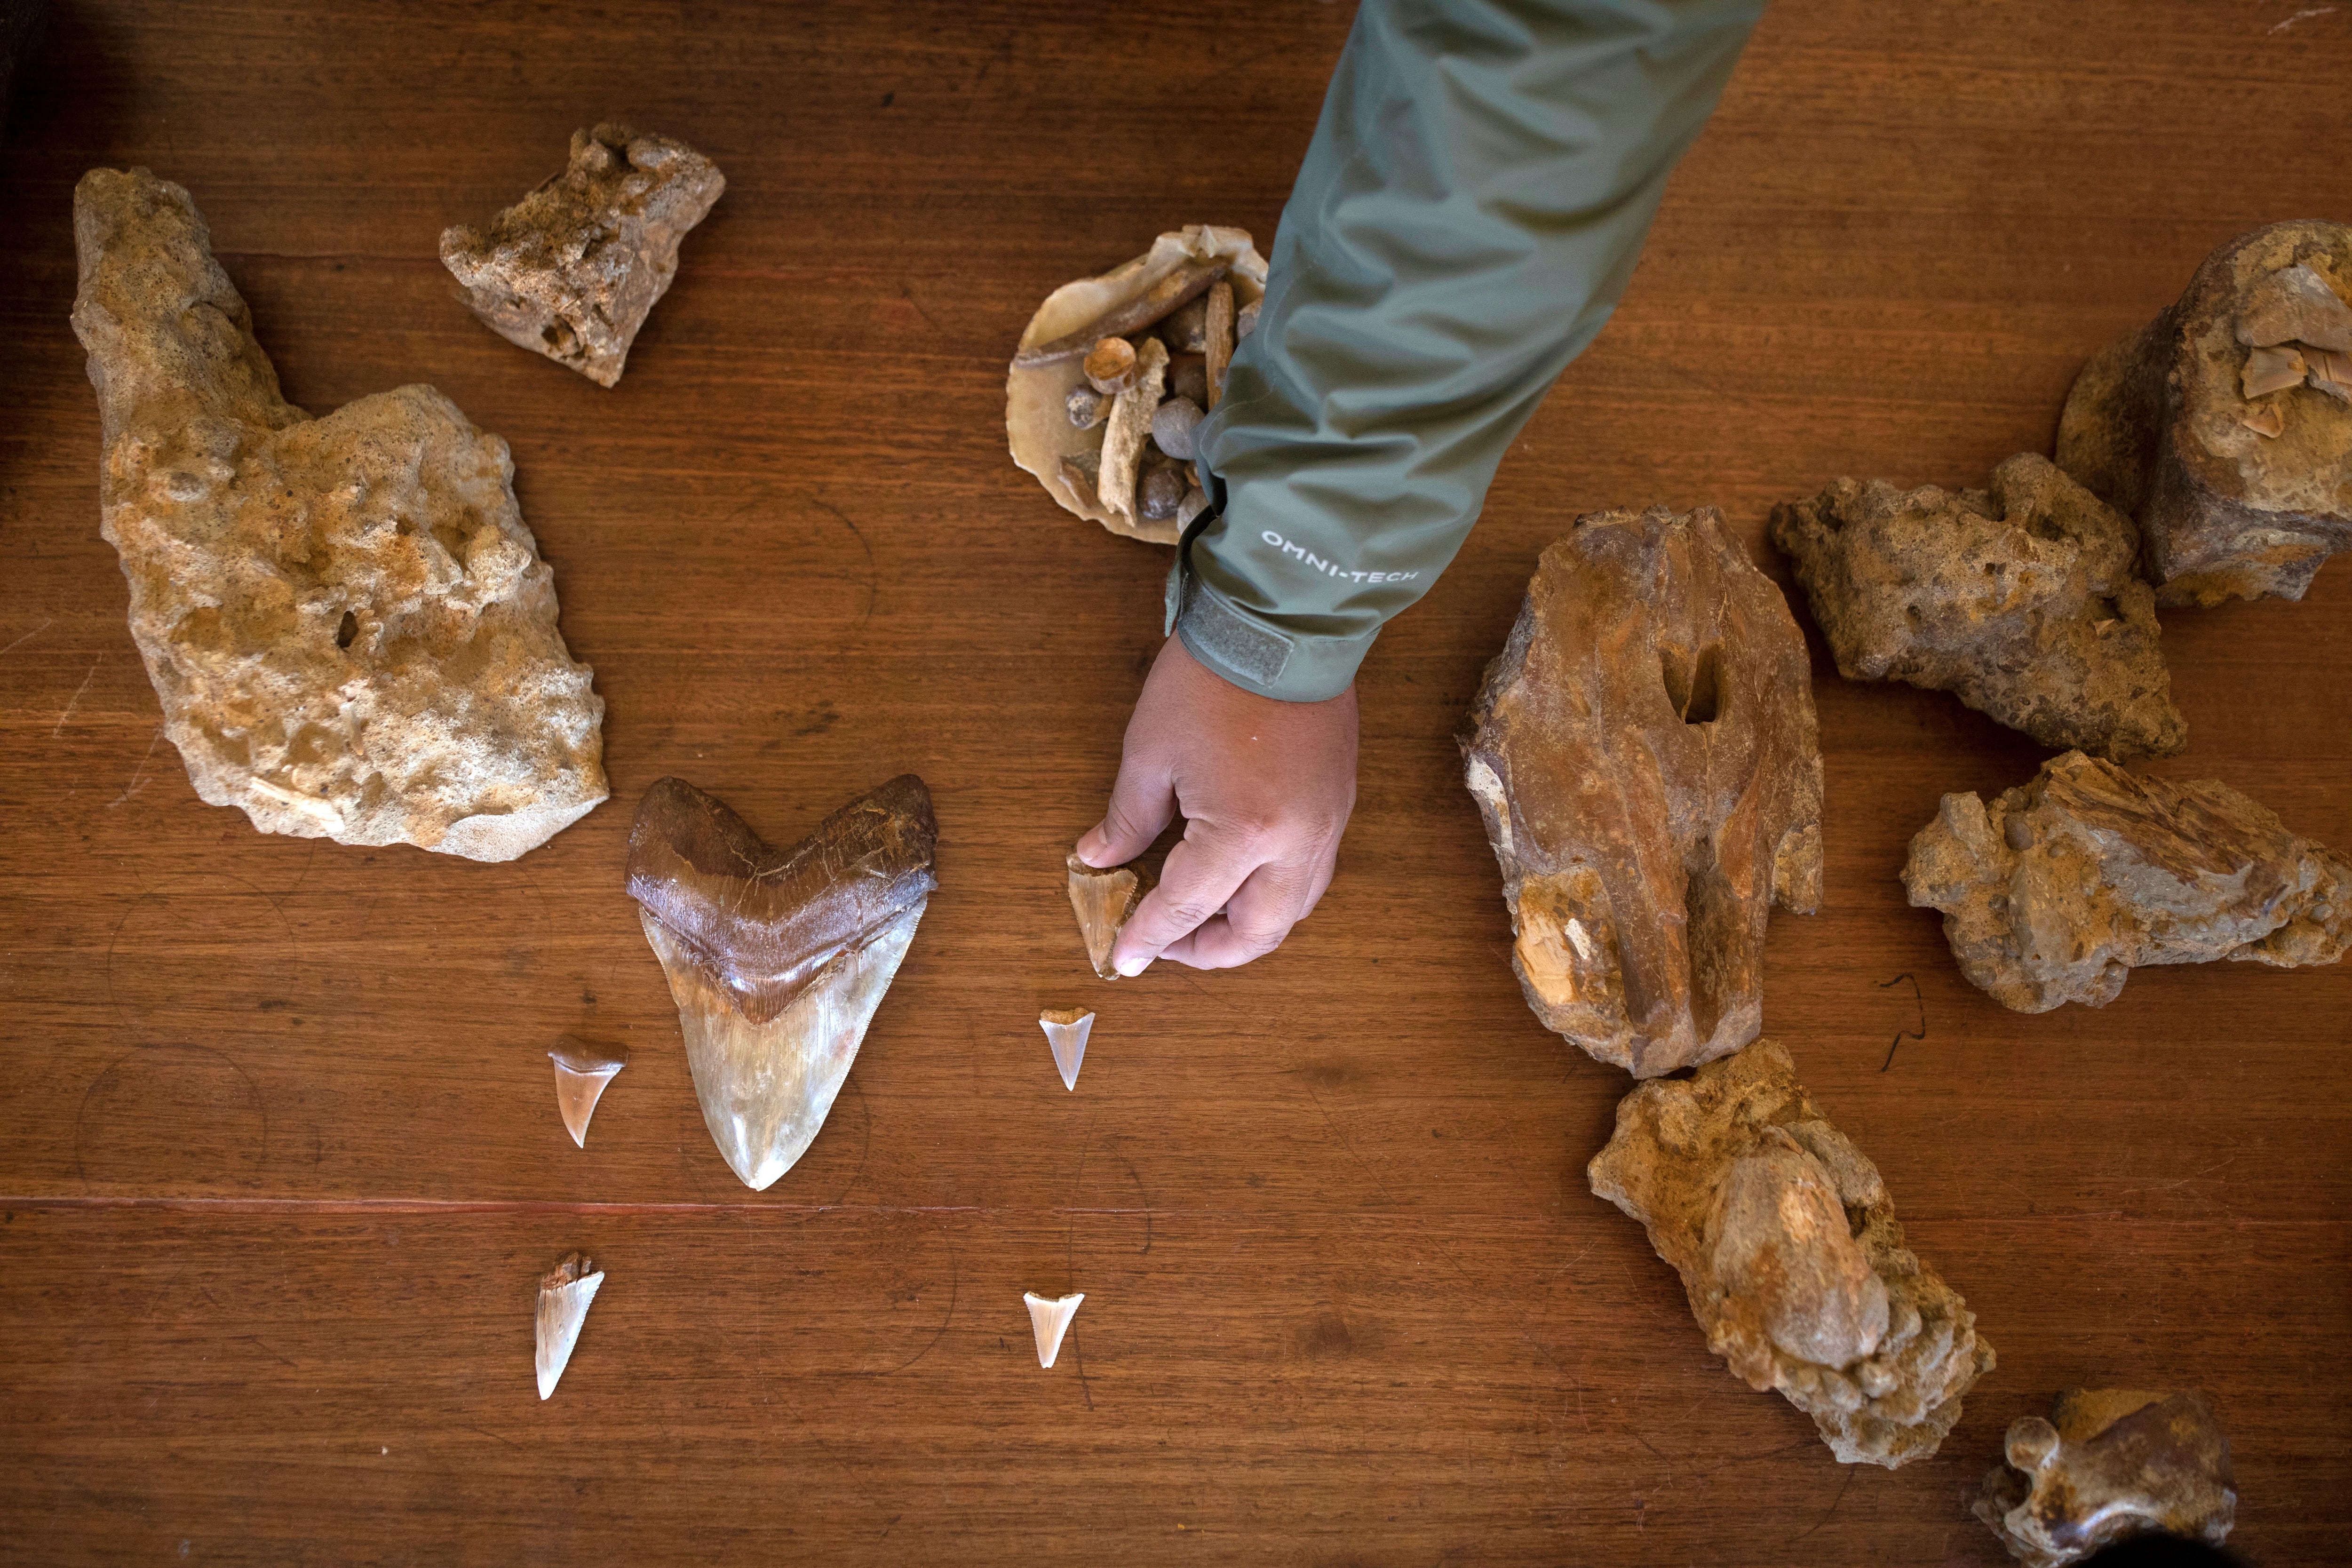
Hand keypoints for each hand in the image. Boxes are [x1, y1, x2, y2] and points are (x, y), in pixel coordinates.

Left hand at [1075, 637, 1357, 973]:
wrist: (1283, 625)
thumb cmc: (1211, 681)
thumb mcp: (1150, 752)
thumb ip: (1128, 818)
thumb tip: (1100, 859)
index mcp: (1242, 833)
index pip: (1188, 908)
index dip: (1151, 937)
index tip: (1126, 957)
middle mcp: (1295, 843)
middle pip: (1258, 932)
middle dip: (1209, 951)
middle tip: (1167, 944)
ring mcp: (1326, 826)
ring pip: (1293, 909)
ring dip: (1248, 926)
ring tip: (1203, 916)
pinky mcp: (1339, 806)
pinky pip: (1311, 873)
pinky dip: (1275, 892)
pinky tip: (1241, 878)